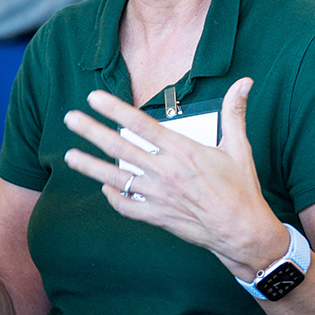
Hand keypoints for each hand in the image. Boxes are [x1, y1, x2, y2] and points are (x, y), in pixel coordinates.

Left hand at [61, 78, 287, 279]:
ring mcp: (158, 196)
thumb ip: (235, 113)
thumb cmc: (241, 189)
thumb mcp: (239, 147)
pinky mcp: (157, 216)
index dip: (114, 109)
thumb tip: (245, 83)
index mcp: (183, 151)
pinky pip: (127, 206)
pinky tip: (104, 187)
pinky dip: (113, 197)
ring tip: (69, 156)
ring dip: (90, 166)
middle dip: (91, 132)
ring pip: (115, 178)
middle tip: (70, 118)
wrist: (242, 232)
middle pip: (119, 148)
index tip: (94, 98)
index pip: (141, 124)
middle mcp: (165, 172)